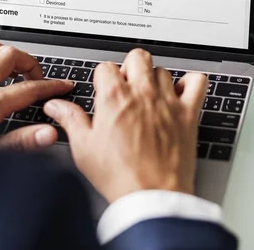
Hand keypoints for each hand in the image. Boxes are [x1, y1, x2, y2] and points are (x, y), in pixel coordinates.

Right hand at [44, 49, 207, 202]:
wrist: (151, 196)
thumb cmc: (119, 175)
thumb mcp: (84, 148)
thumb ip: (71, 120)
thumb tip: (56, 106)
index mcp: (114, 98)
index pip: (106, 67)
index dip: (103, 77)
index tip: (104, 89)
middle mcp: (142, 94)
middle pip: (138, 57)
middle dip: (130, 67)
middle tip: (127, 87)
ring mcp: (167, 102)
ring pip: (163, 70)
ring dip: (155, 78)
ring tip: (150, 96)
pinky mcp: (188, 113)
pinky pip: (197, 82)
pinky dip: (191, 82)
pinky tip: (181, 92)